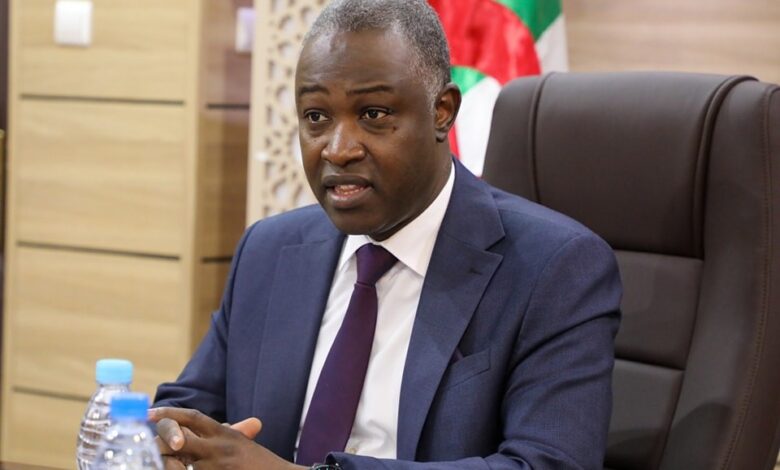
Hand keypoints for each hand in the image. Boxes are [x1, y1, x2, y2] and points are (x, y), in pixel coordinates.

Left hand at [150, 407, 305, 469]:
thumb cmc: (261, 464)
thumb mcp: (243, 444)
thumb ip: (229, 432)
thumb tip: (218, 425)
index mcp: (224, 434)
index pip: (192, 417)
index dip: (170, 413)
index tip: (150, 412)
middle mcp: (218, 447)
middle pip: (178, 439)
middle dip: (160, 443)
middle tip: (145, 446)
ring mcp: (216, 467)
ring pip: (179, 465)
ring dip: (167, 465)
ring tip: (154, 463)